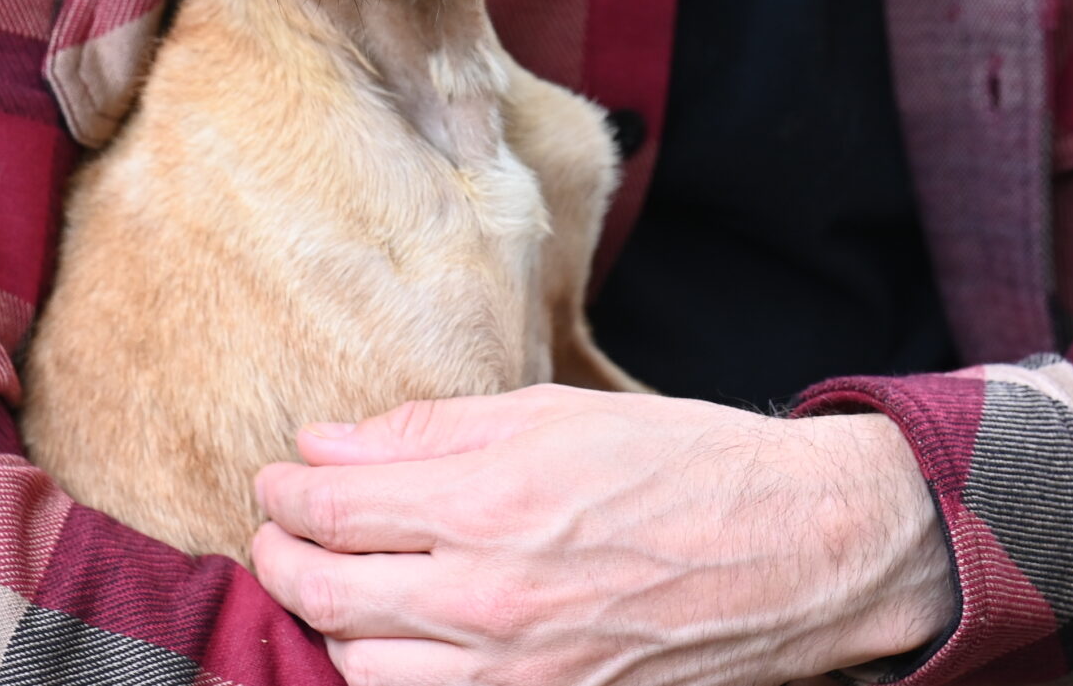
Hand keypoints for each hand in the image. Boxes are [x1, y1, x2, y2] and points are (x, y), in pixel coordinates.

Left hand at [249, 385, 954, 685]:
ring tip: (337, 582)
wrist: (796, 552)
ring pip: (359, 667)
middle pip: (323, 594)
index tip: (276, 477)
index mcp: (488, 505)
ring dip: (330, 623)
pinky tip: (396, 638)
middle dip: (281, 556)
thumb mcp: (555, 413)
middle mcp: (487, 602)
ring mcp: (513, 677)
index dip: (283, 492)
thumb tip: (326, 443)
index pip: (332, 510)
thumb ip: (430, 431)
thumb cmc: (684, 465)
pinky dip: (389, 675)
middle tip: (278, 528)